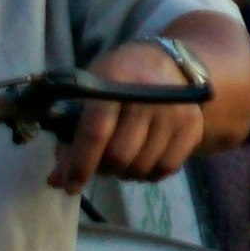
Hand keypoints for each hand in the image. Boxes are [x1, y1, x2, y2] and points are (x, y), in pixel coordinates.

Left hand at [54, 39, 210, 191]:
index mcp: (114, 84)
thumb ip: (71, 136)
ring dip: (124, 173)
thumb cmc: (114, 80)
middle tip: (97, 165)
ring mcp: (174, 113)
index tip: (70, 187)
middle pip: (120, 156)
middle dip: (102, 169)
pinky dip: (147, 174)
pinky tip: (139, 162)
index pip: (95, 133)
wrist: (162, 63)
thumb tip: (56, 181)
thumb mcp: (86, 95)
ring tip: (117, 161)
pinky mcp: (193, 126)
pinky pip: (166, 167)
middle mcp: (148, 98)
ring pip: (142, 167)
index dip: (80, 164)